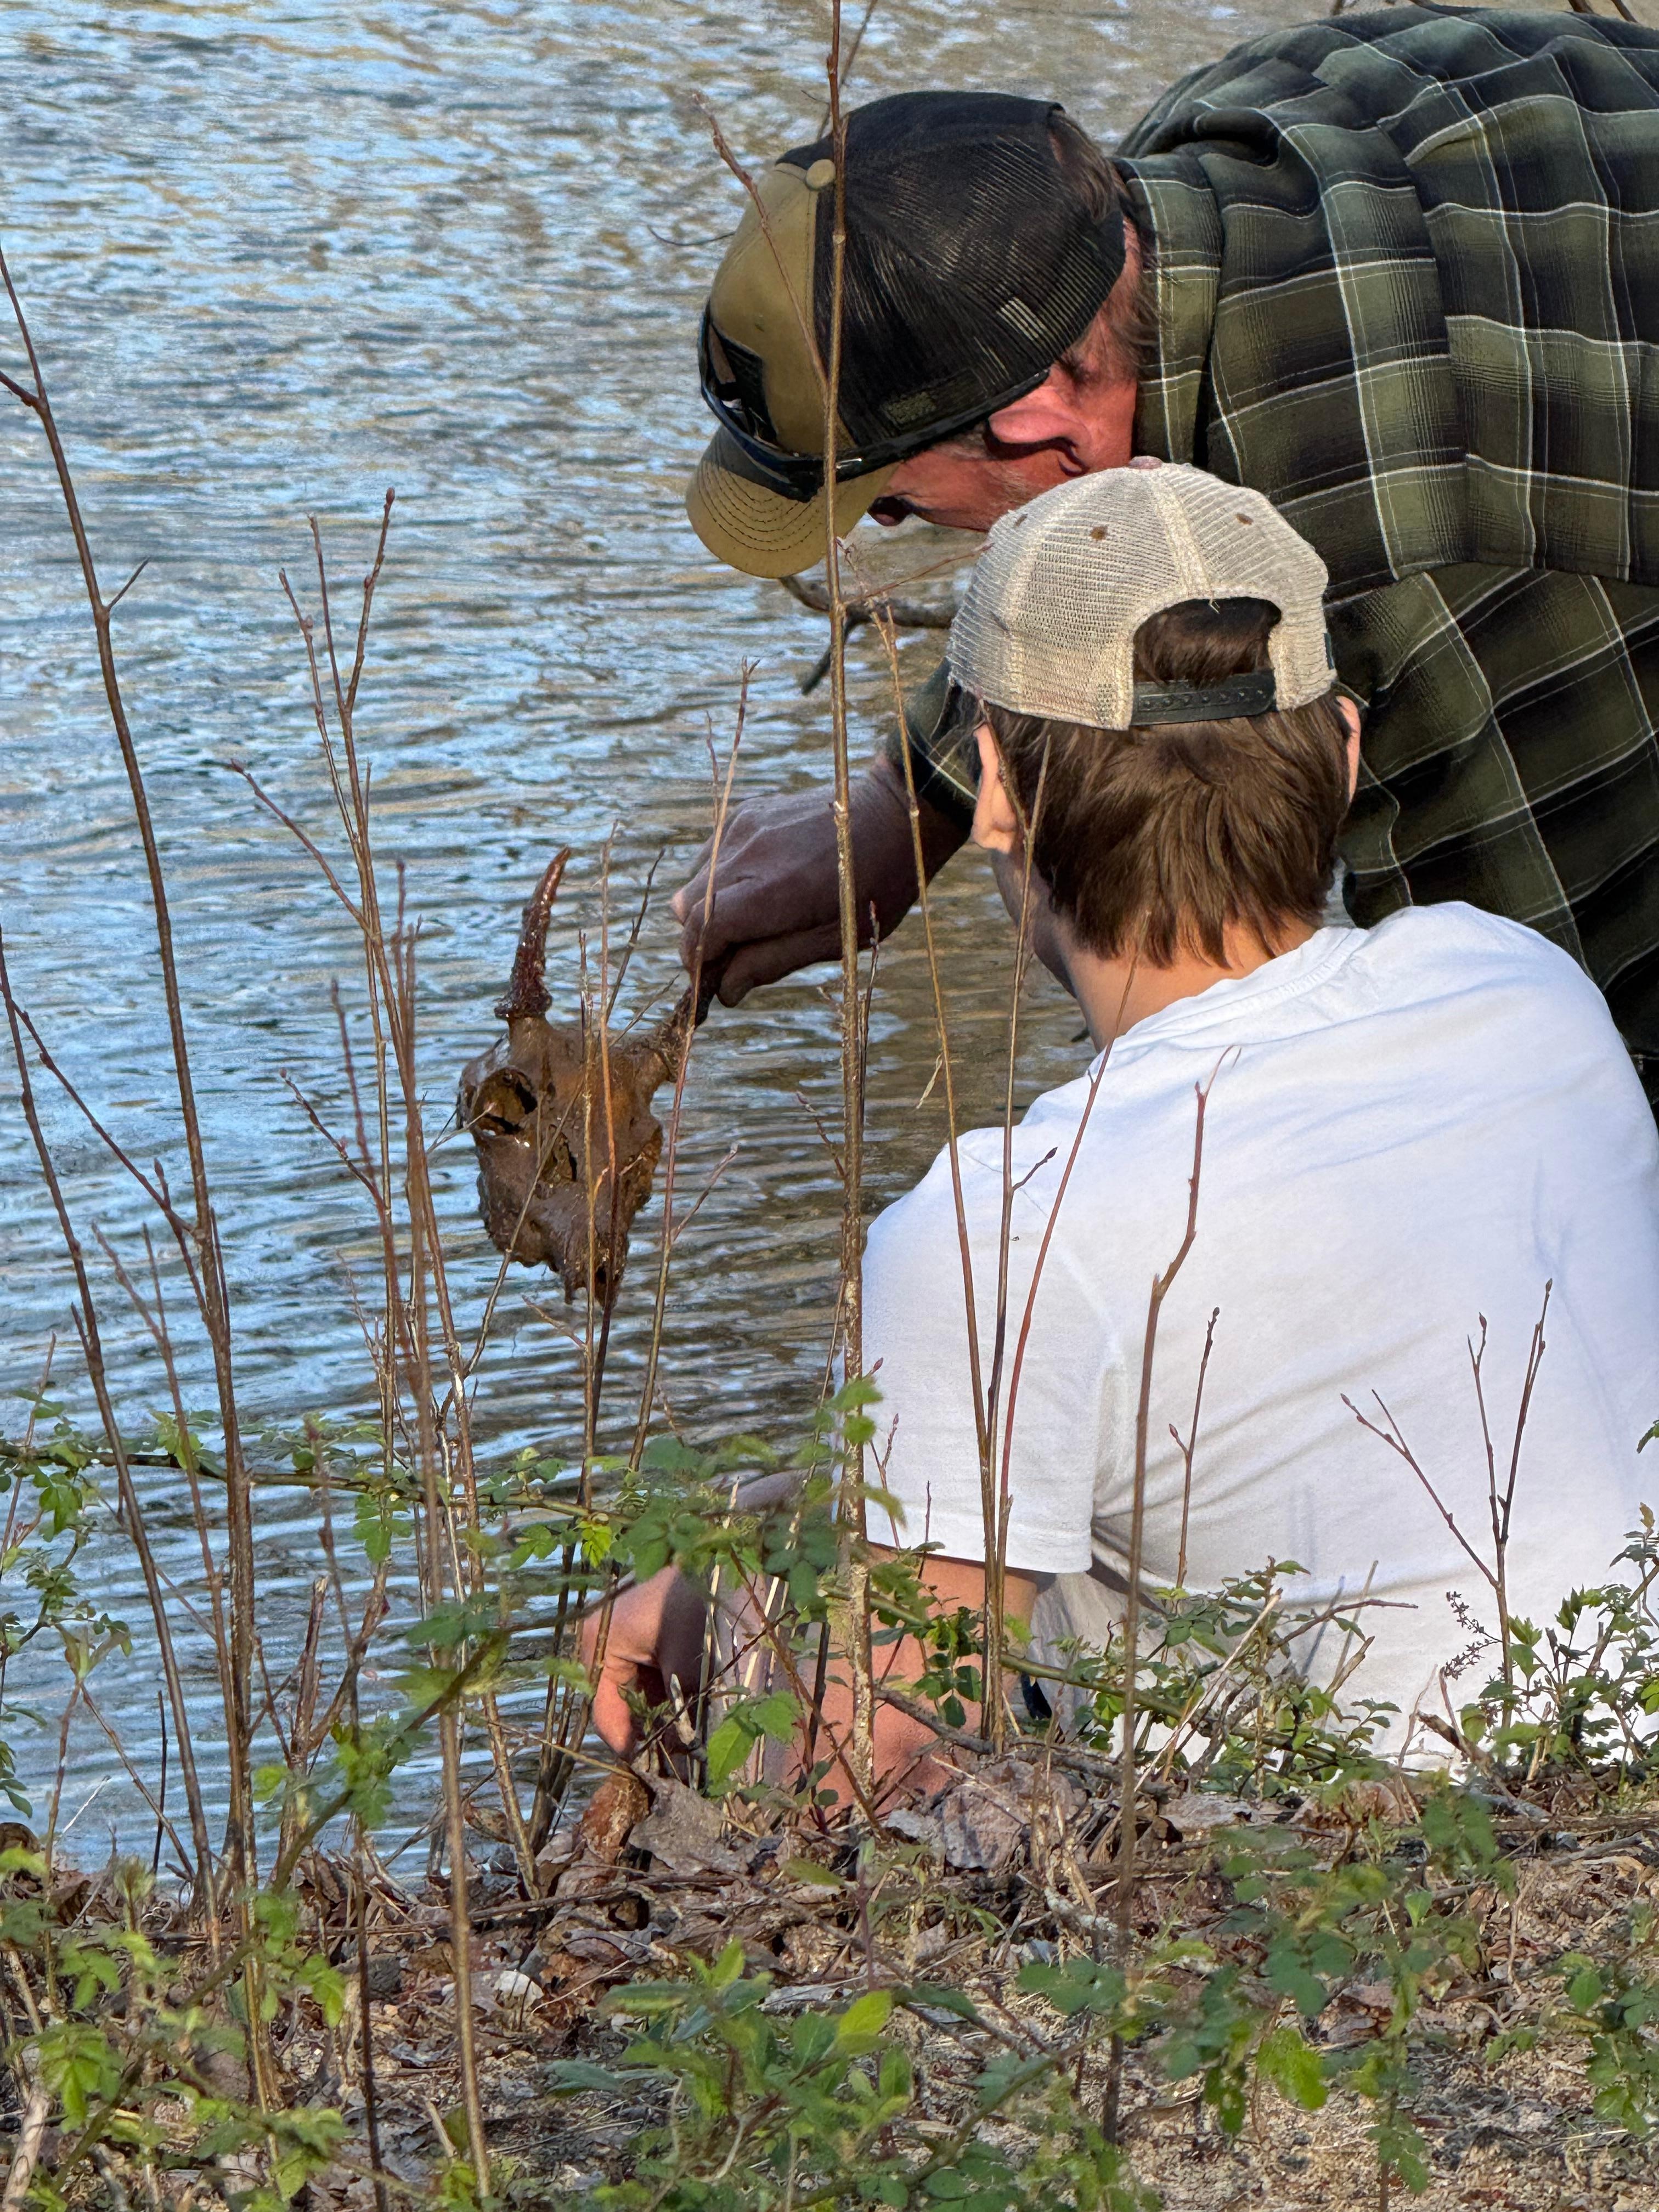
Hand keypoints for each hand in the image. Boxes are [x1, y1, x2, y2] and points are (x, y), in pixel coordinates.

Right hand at [582, 1567, 707, 1758]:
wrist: (717, 1554)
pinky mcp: (645, 1633)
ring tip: (688, 1742)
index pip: (604, 1711)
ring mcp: (624, 1636)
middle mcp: (604, 1641)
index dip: (628, 1745)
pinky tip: (690, 1711)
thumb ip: (679, 1706)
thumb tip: (681, 1755)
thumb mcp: (687, 1656)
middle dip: (647, 1732)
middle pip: (620, 1703)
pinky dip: (668, 1694)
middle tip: (676, 1762)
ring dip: (660, 1716)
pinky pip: (651, 1674)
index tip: (652, 1771)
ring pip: (638, 1692)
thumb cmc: (695, 1598)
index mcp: (601, 1643)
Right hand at [671, 757, 967, 1003]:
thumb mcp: (832, 940)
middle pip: (687, 907)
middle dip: (702, 940)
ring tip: (751, 922)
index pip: (702, 928)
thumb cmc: (872, 887)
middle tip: (734, 959)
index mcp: (772, 890)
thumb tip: (725, 991)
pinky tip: (753, 889)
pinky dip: (718, 880)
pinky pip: (710, 855)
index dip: (698, 961)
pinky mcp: (747, 814)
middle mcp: (749, 854)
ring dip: (708, 909)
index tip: (710, 983)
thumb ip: (771, 962)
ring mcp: (744, 828)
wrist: (894, 817)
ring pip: (694, 881)